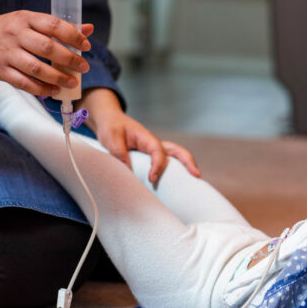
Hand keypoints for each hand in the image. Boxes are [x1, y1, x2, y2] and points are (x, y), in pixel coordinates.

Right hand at [0, 10, 92, 96]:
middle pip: (47, 48)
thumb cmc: (10, 30)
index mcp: (25, 18)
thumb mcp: (30, 21)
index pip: (53, 25)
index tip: (86, 46)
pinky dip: (41, 89)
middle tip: (84, 68)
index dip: (73, 36)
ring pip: (36, 68)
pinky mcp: (1, 71)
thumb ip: (58, 27)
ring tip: (72, 82)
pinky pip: (24, 83)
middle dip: (70, 59)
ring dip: (58, 77)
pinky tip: (54, 90)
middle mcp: (15, 34)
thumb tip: (89, 29)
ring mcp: (7, 53)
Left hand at [78, 88, 200, 182]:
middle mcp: (154, 144)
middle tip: (196, 176)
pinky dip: (174, 172)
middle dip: (188, 162)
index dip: (158, 166)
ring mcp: (154, 151)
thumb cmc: (111, 127)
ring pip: (176, 157)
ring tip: (194, 182)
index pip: (158, 152)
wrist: (109, 121)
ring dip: (186, 167)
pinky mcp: (151, 157)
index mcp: (146, 138)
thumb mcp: (111, 138)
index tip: (152, 179)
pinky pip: (166, 163)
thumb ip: (119, 153)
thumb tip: (129, 171)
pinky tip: (175, 186)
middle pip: (177, 151)